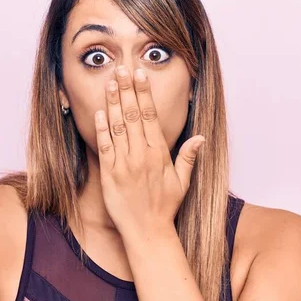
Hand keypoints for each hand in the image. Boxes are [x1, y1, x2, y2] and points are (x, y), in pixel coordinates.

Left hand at [94, 66, 204, 235]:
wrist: (147, 231)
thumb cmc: (165, 207)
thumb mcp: (182, 182)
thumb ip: (188, 158)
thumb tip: (200, 138)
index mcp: (159, 153)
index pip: (150, 116)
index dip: (143, 93)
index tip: (139, 75)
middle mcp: (141, 155)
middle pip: (132, 115)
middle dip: (126, 90)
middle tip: (121, 69)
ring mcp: (124, 164)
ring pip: (117, 126)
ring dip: (113, 103)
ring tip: (110, 82)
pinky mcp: (109, 174)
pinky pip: (105, 146)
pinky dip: (102, 128)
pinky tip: (99, 112)